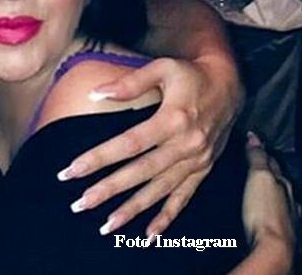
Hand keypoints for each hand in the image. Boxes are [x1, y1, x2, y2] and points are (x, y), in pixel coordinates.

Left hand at [57, 56, 242, 235]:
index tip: (72, 170)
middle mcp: (186, 145)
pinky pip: (184, 198)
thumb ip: (129, 83)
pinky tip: (148, 234)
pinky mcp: (203, 169)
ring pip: (160, 191)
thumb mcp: (162, 68)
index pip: (129, 143)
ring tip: (106, 225)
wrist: (230, 85)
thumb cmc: (190, 75)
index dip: (99, 157)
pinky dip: (167, 218)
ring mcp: (196, 161)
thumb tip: (95, 93)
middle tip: (79, 203)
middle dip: (108, 190)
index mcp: (173, 119)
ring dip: (132, 210)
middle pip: (141, 172)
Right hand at [238, 132, 294, 273]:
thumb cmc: (264, 211)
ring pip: (277, 196)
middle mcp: (288, 198)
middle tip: (252, 162)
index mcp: (283, 183)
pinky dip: (266, 207)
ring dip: (267, 190)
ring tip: (253, 185)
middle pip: (276, 179)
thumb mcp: (259, 177)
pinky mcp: (279, 231)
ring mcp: (286, 216)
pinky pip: (273, 212)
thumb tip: (254, 137)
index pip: (271, 162)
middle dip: (266, 170)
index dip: (260, 151)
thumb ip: (257, 158)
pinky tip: (260, 210)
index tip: (250, 142)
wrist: (273, 247)